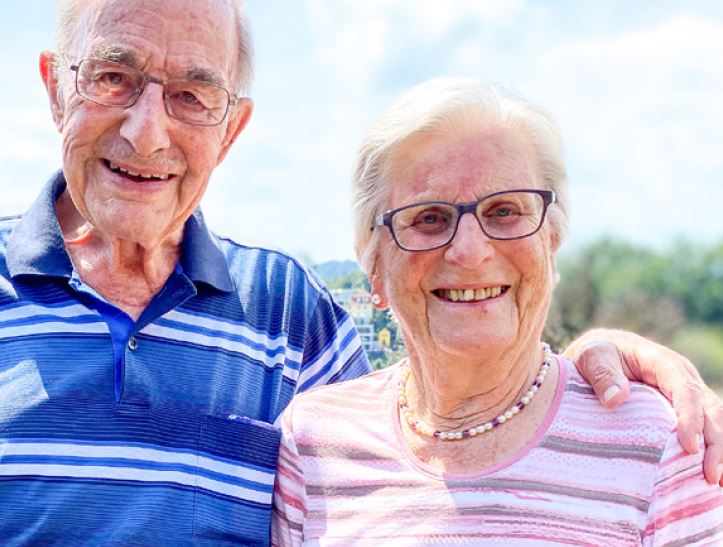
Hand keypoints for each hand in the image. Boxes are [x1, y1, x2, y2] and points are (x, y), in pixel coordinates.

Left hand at [563, 328, 722, 485]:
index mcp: (663, 363)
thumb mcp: (592, 357)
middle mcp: (683, 378)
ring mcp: (687, 395)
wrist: (599, 354)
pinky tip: (710, 476)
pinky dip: (711, 450)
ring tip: (715, 481)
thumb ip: (602, 374)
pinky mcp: (685, 410)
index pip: (686, 390)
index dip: (691, 418)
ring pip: (715, 420)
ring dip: (719, 450)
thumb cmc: (596, 355)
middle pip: (710, 409)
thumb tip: (616, 398)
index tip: (689, 447)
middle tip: (710, 476)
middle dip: (715, 442)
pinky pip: (706, 428)